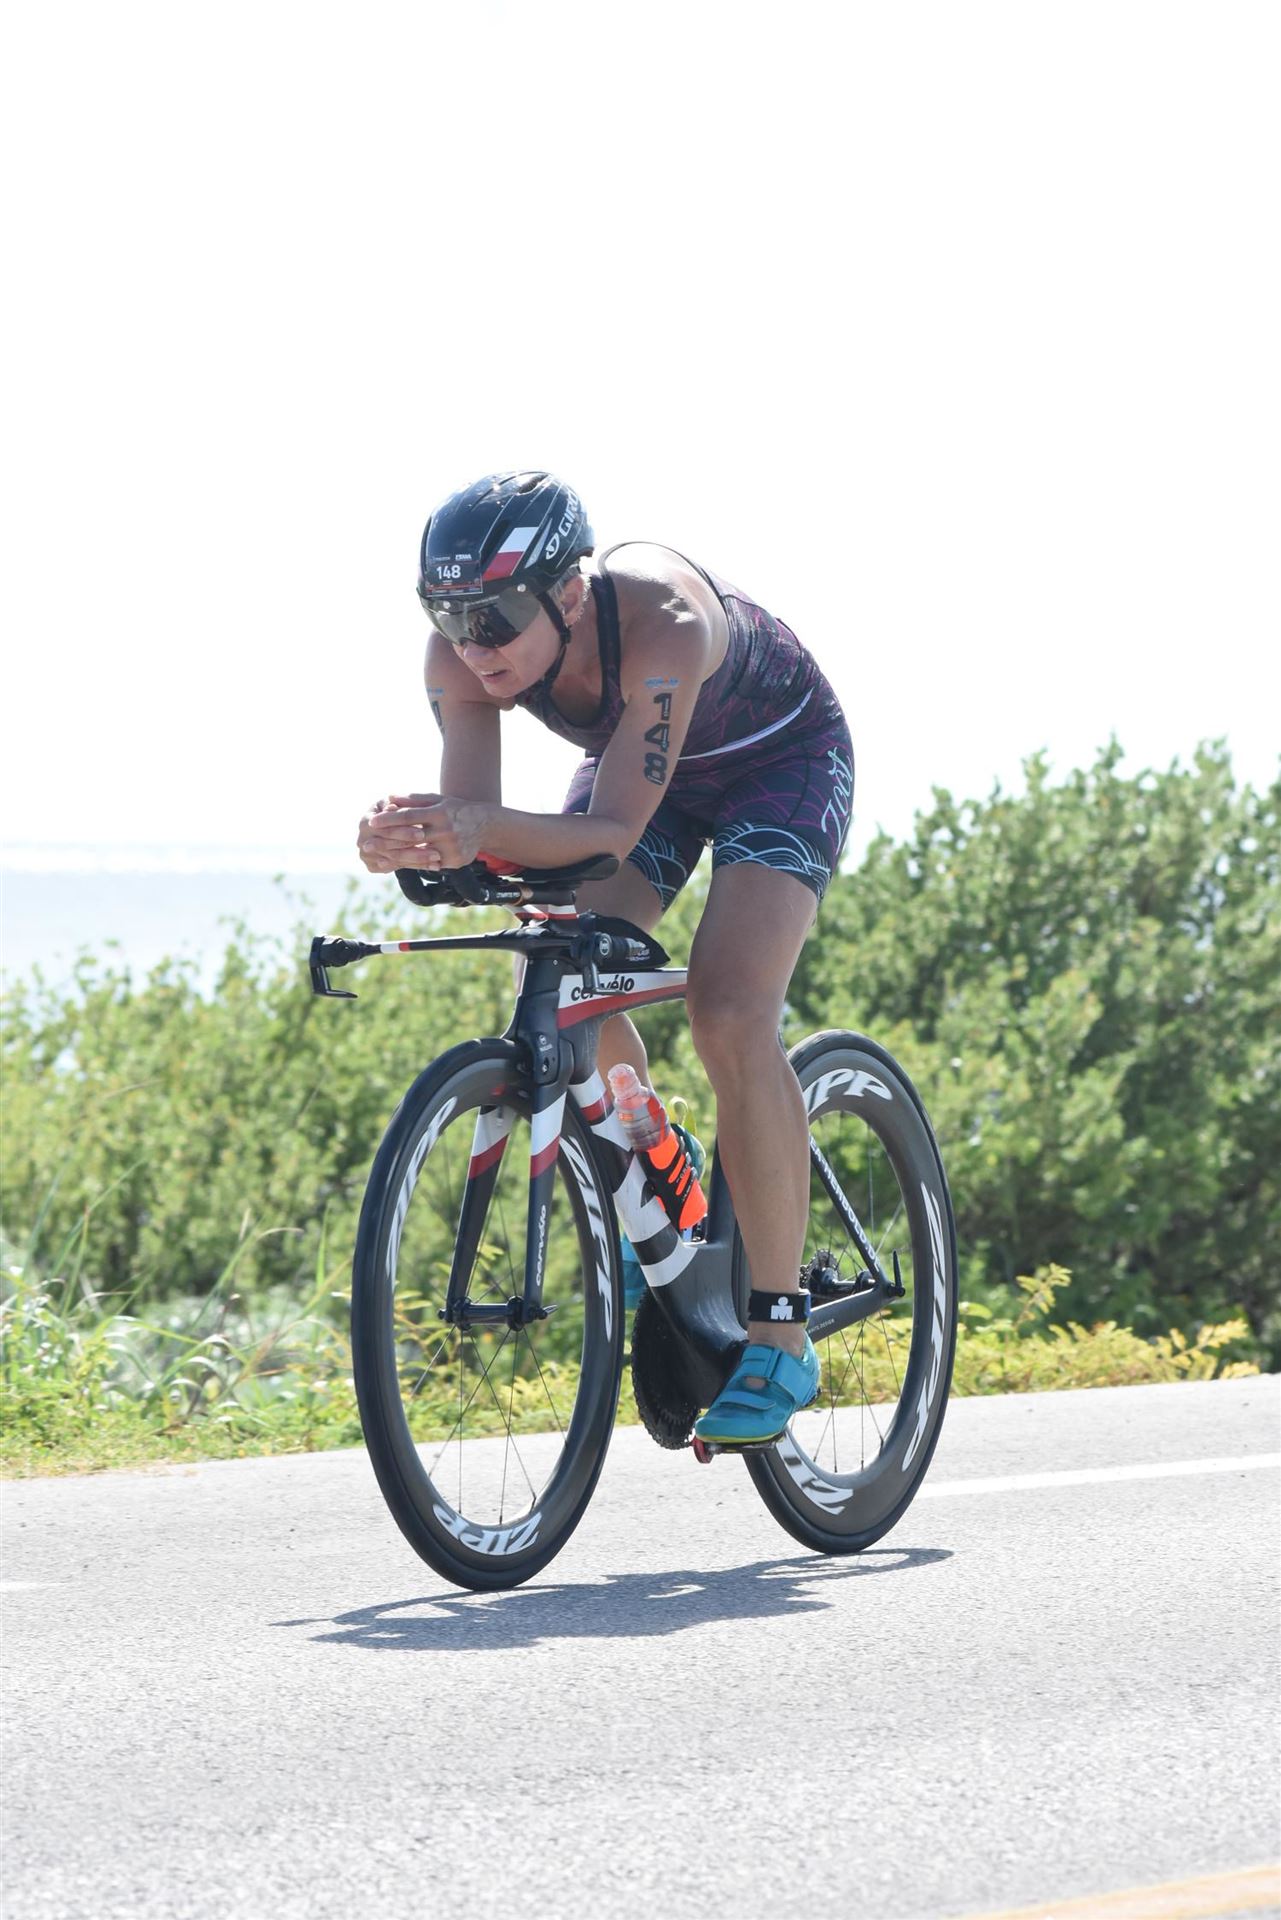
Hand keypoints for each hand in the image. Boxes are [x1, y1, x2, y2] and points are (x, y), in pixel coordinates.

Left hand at [356, 793, 492, 873]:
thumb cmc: (455, 810)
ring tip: (377, 857)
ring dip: (396, 857)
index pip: (409, 816)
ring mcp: (452, 847)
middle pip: (411, 838)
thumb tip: (388, 798)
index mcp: (440, 812)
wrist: (485, 825)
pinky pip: (430, 865)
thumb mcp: (437, 800)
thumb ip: (413, 800)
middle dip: (386, 841)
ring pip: (418, 855)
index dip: (389, 819)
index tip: (372, 822)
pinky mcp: (456, 861)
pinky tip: (397, 865)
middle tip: (366, 844)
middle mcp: (446, 830)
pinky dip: (413, 865)